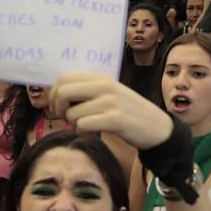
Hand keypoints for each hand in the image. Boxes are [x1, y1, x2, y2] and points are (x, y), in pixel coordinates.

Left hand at [49, 74, 173, 149]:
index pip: (63, 78)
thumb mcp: (107, 94)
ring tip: (86, 126)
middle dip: (58, 109)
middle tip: (67, 118)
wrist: (156, 127)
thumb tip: (54, 95)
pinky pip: (83, 125)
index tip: (59, 107)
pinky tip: (93, 133)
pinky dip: (83, 132)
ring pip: (71, 114)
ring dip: (73, 124)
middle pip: (62, 92)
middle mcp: (104, 86)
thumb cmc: (126, 112)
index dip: (54, 94)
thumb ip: (85, 91)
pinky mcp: (115, 119)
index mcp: (100, 78)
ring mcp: (110, 102)